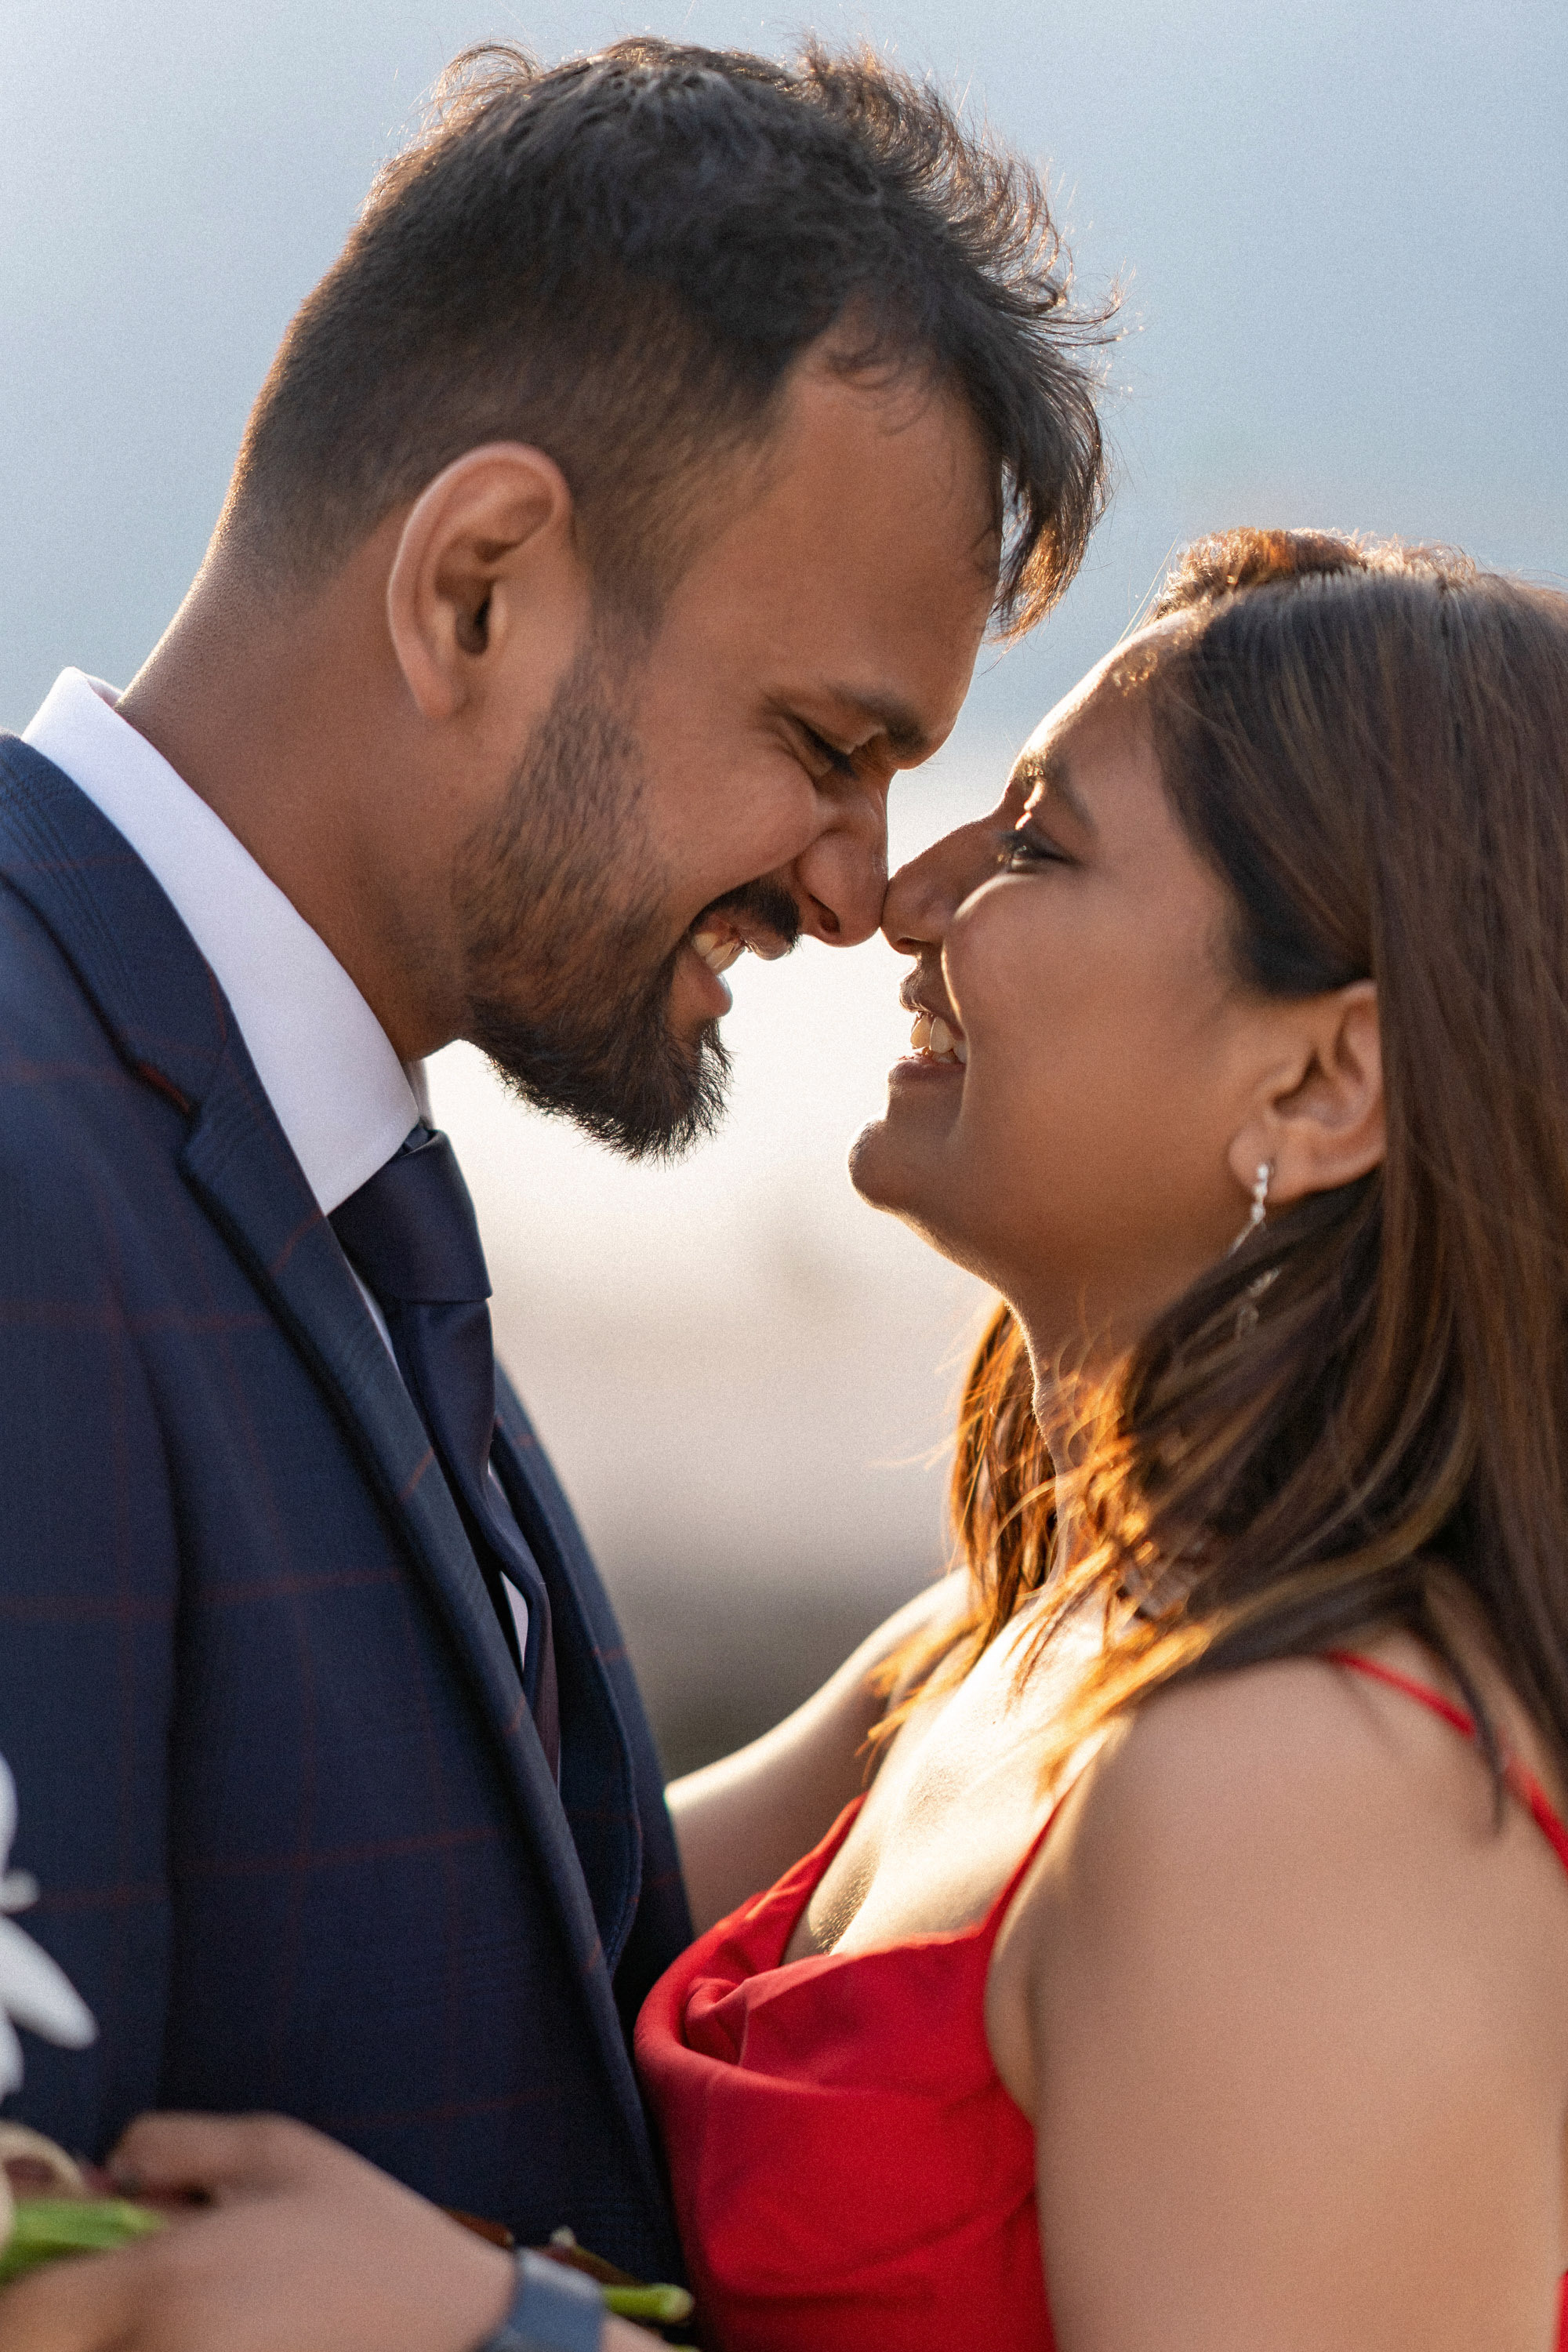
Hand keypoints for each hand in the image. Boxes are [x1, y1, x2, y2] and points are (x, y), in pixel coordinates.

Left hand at [0, 2112, 657, 2351]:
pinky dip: (148, 2348)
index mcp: (169, 2286)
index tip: (39, 2279)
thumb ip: (170, 2144)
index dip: (18, 2301)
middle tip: (97, 2292)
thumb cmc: (368, 2236)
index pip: (20, 2319)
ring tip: (162, 2304)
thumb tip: (106, 2172)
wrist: (450, 2325)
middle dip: (55, 2323)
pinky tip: (196, 2325)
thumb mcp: (274, 2148)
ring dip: (102, 2338)